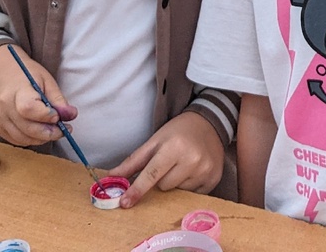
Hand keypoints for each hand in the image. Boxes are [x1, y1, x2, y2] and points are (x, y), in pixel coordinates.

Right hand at [0, 45, 76, 146]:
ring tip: (53, 130)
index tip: (58, 116)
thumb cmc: (26, 75)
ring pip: (23, 138)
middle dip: (49, 133)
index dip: (45, 116)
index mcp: (17, 90)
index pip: (28, 108)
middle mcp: (4, 107)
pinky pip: (17, 140)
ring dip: (41, 138)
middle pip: (27, 128)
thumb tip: (71, 115)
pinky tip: (39, 131)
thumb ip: (58, 99)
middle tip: (63, 130)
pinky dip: (31, 139)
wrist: (2, 75)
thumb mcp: (46, 80)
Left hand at [107, 111, 224, 208]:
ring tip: (183, 165)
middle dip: (161, 178)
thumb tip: (112, 176)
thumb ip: (134, 161)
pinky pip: (192, 195)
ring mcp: (205, 171)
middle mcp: (192, 160)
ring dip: (175, 182)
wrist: (210, 123)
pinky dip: (188, 186)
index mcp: (174, 147)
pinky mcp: (214, 180)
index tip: (124, 203)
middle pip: (163, 186)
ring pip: (177, 192)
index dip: (137, 189)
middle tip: (168, 163)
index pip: (151, 174)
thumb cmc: (178, 131)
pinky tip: (193, 171)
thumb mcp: (155, 140)